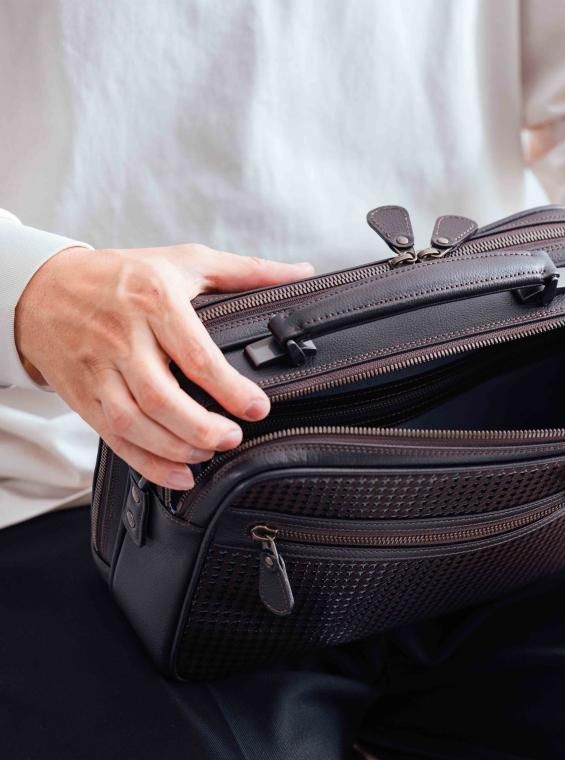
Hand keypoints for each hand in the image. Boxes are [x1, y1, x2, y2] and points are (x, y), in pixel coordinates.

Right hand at [15, 244, 314, 489]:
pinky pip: (113, 437)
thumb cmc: (121, 275)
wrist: (44, 289)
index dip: (229, 388)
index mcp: (154, 301)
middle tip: (232, 438)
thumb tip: (299, 273)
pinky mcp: (84, 396)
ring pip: (134, 422)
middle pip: (161, 396)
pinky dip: (146, 462)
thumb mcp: (185, 261)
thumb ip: (245, 271)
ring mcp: (99, 370)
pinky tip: (177, 472)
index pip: (195, 354)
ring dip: (175, 448)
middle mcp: (123, 338)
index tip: (257, 408)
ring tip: (208, 451)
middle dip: (201, 427)